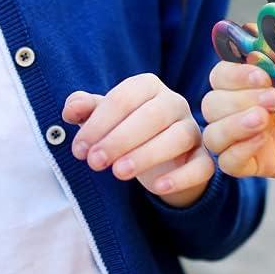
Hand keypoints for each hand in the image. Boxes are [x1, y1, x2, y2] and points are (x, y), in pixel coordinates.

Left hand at [62, 73, 214, 207]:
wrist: (160, 160)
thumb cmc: (126, 130)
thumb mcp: (104, 118)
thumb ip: (85, 109)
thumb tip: (70, 109)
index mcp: (148, 86)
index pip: (123, 98)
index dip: (98, 123)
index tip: (79, 149)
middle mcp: (174, 102)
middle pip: (151, 115)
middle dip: (119, 139)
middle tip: (94, 162)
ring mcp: (192, 129)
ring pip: (177, 137)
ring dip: (146, 155)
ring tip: (118, 173)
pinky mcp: (204, 158)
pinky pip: (201, 165)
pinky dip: (181, 177)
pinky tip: (157, 187)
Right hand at [201, 27, 274, 190]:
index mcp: (240, 83)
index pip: (220, 74)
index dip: (237, 74)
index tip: (264, 74)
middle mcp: (231, 110)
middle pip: (211, 103)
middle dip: (241, 98)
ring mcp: (234, 139)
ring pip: (213, 133)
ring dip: (236, 124)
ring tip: (265, 119)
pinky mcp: (243, 164)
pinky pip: (227, 161)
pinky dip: (241, 149)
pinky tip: (263, 139)